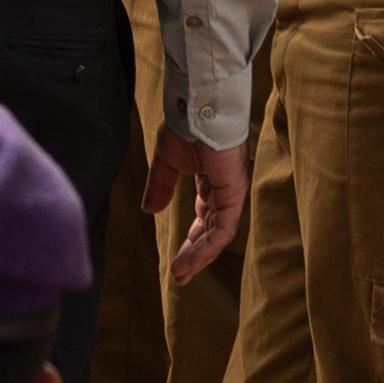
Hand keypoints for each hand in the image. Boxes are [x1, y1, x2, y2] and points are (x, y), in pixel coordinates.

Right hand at [144, 131, 249, 285]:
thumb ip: (160, 186)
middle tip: (179, 277)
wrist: (196, 105)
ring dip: (199, 257)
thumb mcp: (166, 161)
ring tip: (180, 275)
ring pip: (218, 234)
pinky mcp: (234, 192)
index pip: (203, 220)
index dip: (190, 242)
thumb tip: (149, 211)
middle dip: (195, 255)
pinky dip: (208, 246)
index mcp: (210, 182)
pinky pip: (223, 227)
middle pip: (211, 231)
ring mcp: (230, 192)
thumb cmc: (185, 124)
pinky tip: (191, 259)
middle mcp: (223, 190)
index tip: (175, 264)